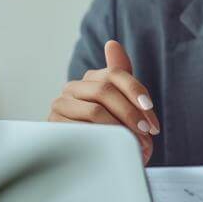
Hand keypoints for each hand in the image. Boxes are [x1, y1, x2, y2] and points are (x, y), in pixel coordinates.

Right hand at [49, 40, 160, 163]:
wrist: (92, 157)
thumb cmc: (112, 127)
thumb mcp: (122, 102)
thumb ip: (121, 74)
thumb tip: (112, 43)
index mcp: (92, 78)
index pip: (115, 74)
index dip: (135, 89)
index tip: (149, 108)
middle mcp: (73, 87)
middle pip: (105, 91)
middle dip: (130, 112)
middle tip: (146, 132)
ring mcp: (61, 105)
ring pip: (94, 110)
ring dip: (120, 128)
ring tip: (136, 143)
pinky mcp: (53, 124)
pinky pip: (82, 128)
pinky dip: (102, 137)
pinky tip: (113, 145)